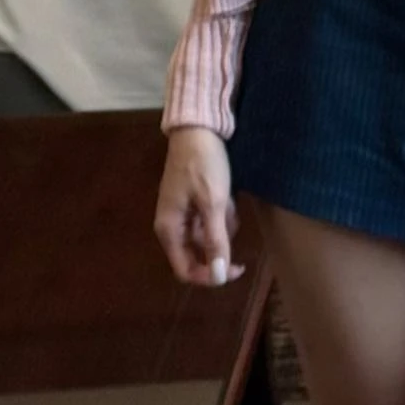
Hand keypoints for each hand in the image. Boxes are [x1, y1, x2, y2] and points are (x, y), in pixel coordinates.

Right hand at [154, 126, 245, 286]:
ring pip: (207, 234)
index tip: (235, 268)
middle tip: (233, 219)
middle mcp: (172, 226)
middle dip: (219, 241)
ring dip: (223, 223)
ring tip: (228, 199)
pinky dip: (221, 211)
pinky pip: (209, 218)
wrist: (198, 128)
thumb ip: (215, 240)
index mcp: (169, 230)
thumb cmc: (202, 165)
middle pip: (197, 253)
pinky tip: (227, 193)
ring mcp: (182, 213)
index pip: (185, 270)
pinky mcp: (192, 201)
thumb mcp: (213, 203)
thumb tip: (219, 276)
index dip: (210, 275)